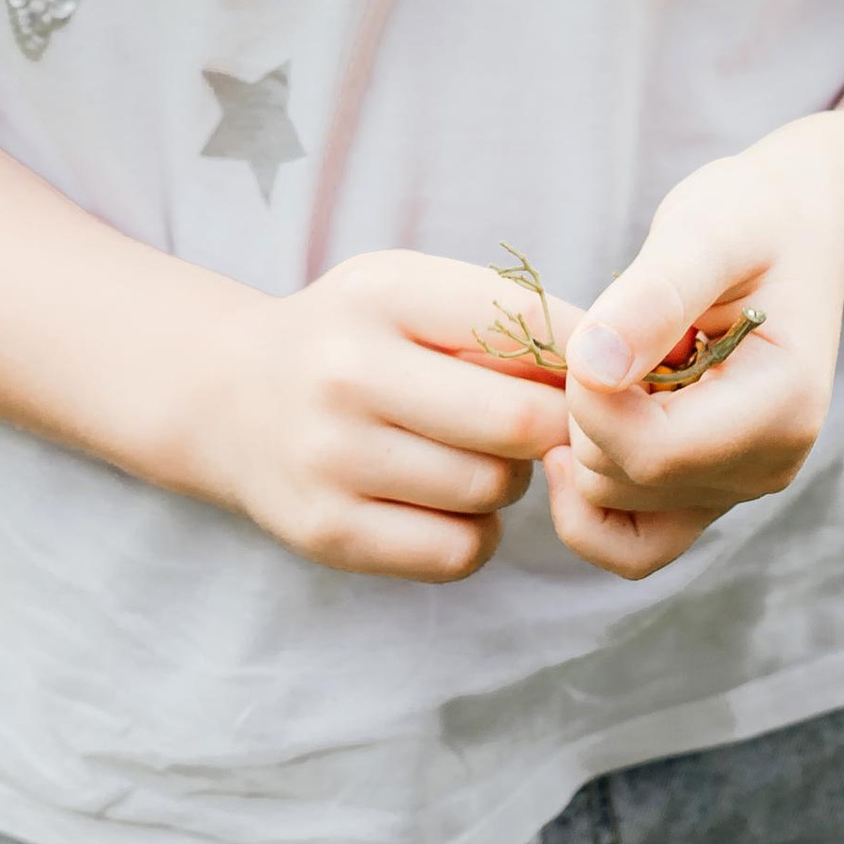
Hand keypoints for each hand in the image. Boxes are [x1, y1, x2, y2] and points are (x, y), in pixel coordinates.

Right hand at [196, 250, 580, 583]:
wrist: (231, 397)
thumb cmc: (355, 337)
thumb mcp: (411, 291)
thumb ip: (504, 317)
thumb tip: (613, 368)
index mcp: (382, 293)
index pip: (525, 322)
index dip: (582, 355)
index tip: (593, 371)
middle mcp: (347, 372)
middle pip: (521, 419)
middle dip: (552, 425)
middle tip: (544, 421)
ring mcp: (331, 458)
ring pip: (493, 489)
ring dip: (510, 478)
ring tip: (479, 453)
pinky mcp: (328, 533)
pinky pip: (458, 552)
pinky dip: (477, 532)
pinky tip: (450, 500)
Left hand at [542, 131, 843, 580]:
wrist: (796, 230)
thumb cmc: (753, 217)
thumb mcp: (706, 230)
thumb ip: (652, 297)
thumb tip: (592, 369)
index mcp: (782, 406)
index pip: (651, 451)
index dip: (590, 396)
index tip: (595, 325)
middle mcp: (769, 465)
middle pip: (621, 481)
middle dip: (587, 408)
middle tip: (615, 332)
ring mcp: (740, 487)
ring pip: (612, 511)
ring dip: (588, 437)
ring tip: (620, 363)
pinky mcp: (710, 492)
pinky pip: (631, 541)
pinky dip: (590, 493)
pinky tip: (586, 420)